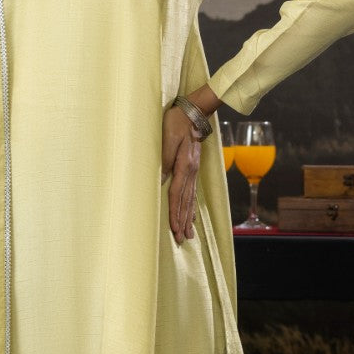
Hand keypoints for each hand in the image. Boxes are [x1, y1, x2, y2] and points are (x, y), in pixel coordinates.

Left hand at [161, 106, 202, 243]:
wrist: (192, 113)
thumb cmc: (175, 123)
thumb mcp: (166, 139)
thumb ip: (163, 161)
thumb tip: (159, 181)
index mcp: (184, 166)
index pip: (177, 194)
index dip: (175, 213)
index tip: (174, 229)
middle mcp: (191, 172)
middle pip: (186, 201)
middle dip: (183, 222)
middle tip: (182, 240)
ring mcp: (194, 171)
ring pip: (190, 199)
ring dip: (188, 218)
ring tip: (188, 234)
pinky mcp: (193, 169)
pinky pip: (192, 192)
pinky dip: (191, 206)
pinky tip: (191, 215)